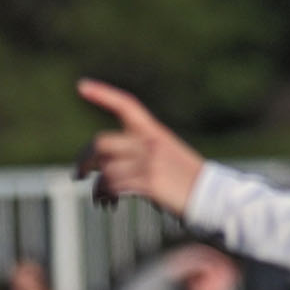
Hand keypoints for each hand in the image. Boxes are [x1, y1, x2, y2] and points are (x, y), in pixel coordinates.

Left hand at [75, 80, 207, 215]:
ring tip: (101, 198)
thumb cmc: (184, 178)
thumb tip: (101, 167)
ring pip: (105, 170)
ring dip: (97, 187)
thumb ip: (138, 152)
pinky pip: (114, 187)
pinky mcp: (149, 183)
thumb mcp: (165, 153)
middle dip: (84, 159)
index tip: (81, 86)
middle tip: (78, 174)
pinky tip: (109, 203)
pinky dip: (105, 196)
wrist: (210, 195)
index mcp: (154, 131)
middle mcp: (149, 143)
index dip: (103, 94)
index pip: (126, 105)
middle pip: (102, 143)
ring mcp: (149, 163)